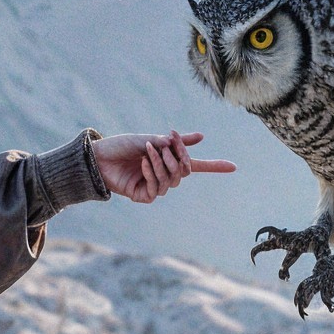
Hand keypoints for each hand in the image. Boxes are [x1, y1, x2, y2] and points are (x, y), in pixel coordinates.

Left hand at [93, 131, 235, 203]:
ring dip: (161, 164)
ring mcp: (153, 186)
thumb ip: (175, 141)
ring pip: (171, 181)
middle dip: (178, 157)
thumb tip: (202, 137)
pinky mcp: (142, 196)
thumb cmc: (122, 145)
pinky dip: (151, 174)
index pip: (196, 166)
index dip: (215, 167)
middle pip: (184, 172)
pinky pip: (156, 189)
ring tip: (147, 151)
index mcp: (168, 160)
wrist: (99, 156)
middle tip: (165, 143)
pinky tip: (142, 164)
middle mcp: (163, 175)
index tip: (234, 166)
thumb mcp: (152, 139)